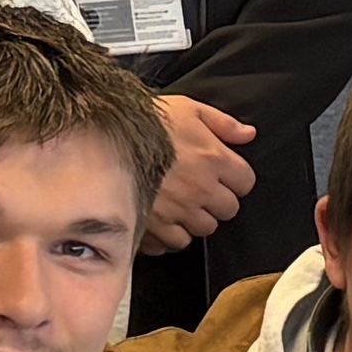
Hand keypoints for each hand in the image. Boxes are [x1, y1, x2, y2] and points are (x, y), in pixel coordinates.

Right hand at [146, 91, 256, 248]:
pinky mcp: (155, 227)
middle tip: (200, 189)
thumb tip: (248, 134)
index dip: (235, 178)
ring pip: (203, 229)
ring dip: (195, 218)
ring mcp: (178, 211)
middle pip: (227, 210)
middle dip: (217, 201)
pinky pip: (174, 243)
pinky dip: (171, 234)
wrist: (104, 137)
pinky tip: (163, 218)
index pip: (245, 183)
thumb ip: (223, 124)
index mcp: (214, 159)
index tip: (223, 175)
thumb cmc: (146, 120)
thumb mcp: (188, 109)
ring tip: (180, 203)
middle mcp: (200, 189)